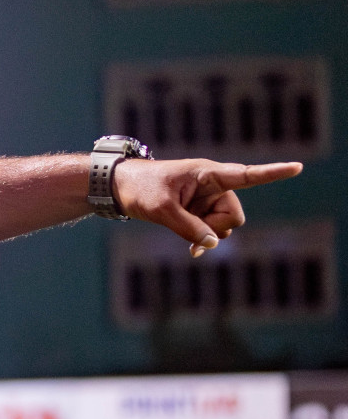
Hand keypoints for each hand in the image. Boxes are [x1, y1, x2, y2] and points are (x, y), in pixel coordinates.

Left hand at [113, 158, 301, 256]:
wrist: (122, 188)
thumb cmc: (141, 189)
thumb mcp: (161, 209)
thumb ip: (188, 227)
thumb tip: (213, 244)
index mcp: (209, 173)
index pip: (246, 174)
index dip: (272, 173)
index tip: (297, 167)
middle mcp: (214, 185)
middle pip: (234, 215)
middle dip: (217, 227)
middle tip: (191, 228)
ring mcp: (207, 200)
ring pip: (223, 226)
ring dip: (207, 234)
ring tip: (182, 227)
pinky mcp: (199, 211)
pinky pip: (212, 231)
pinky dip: (204, 240)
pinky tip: (193, 250)